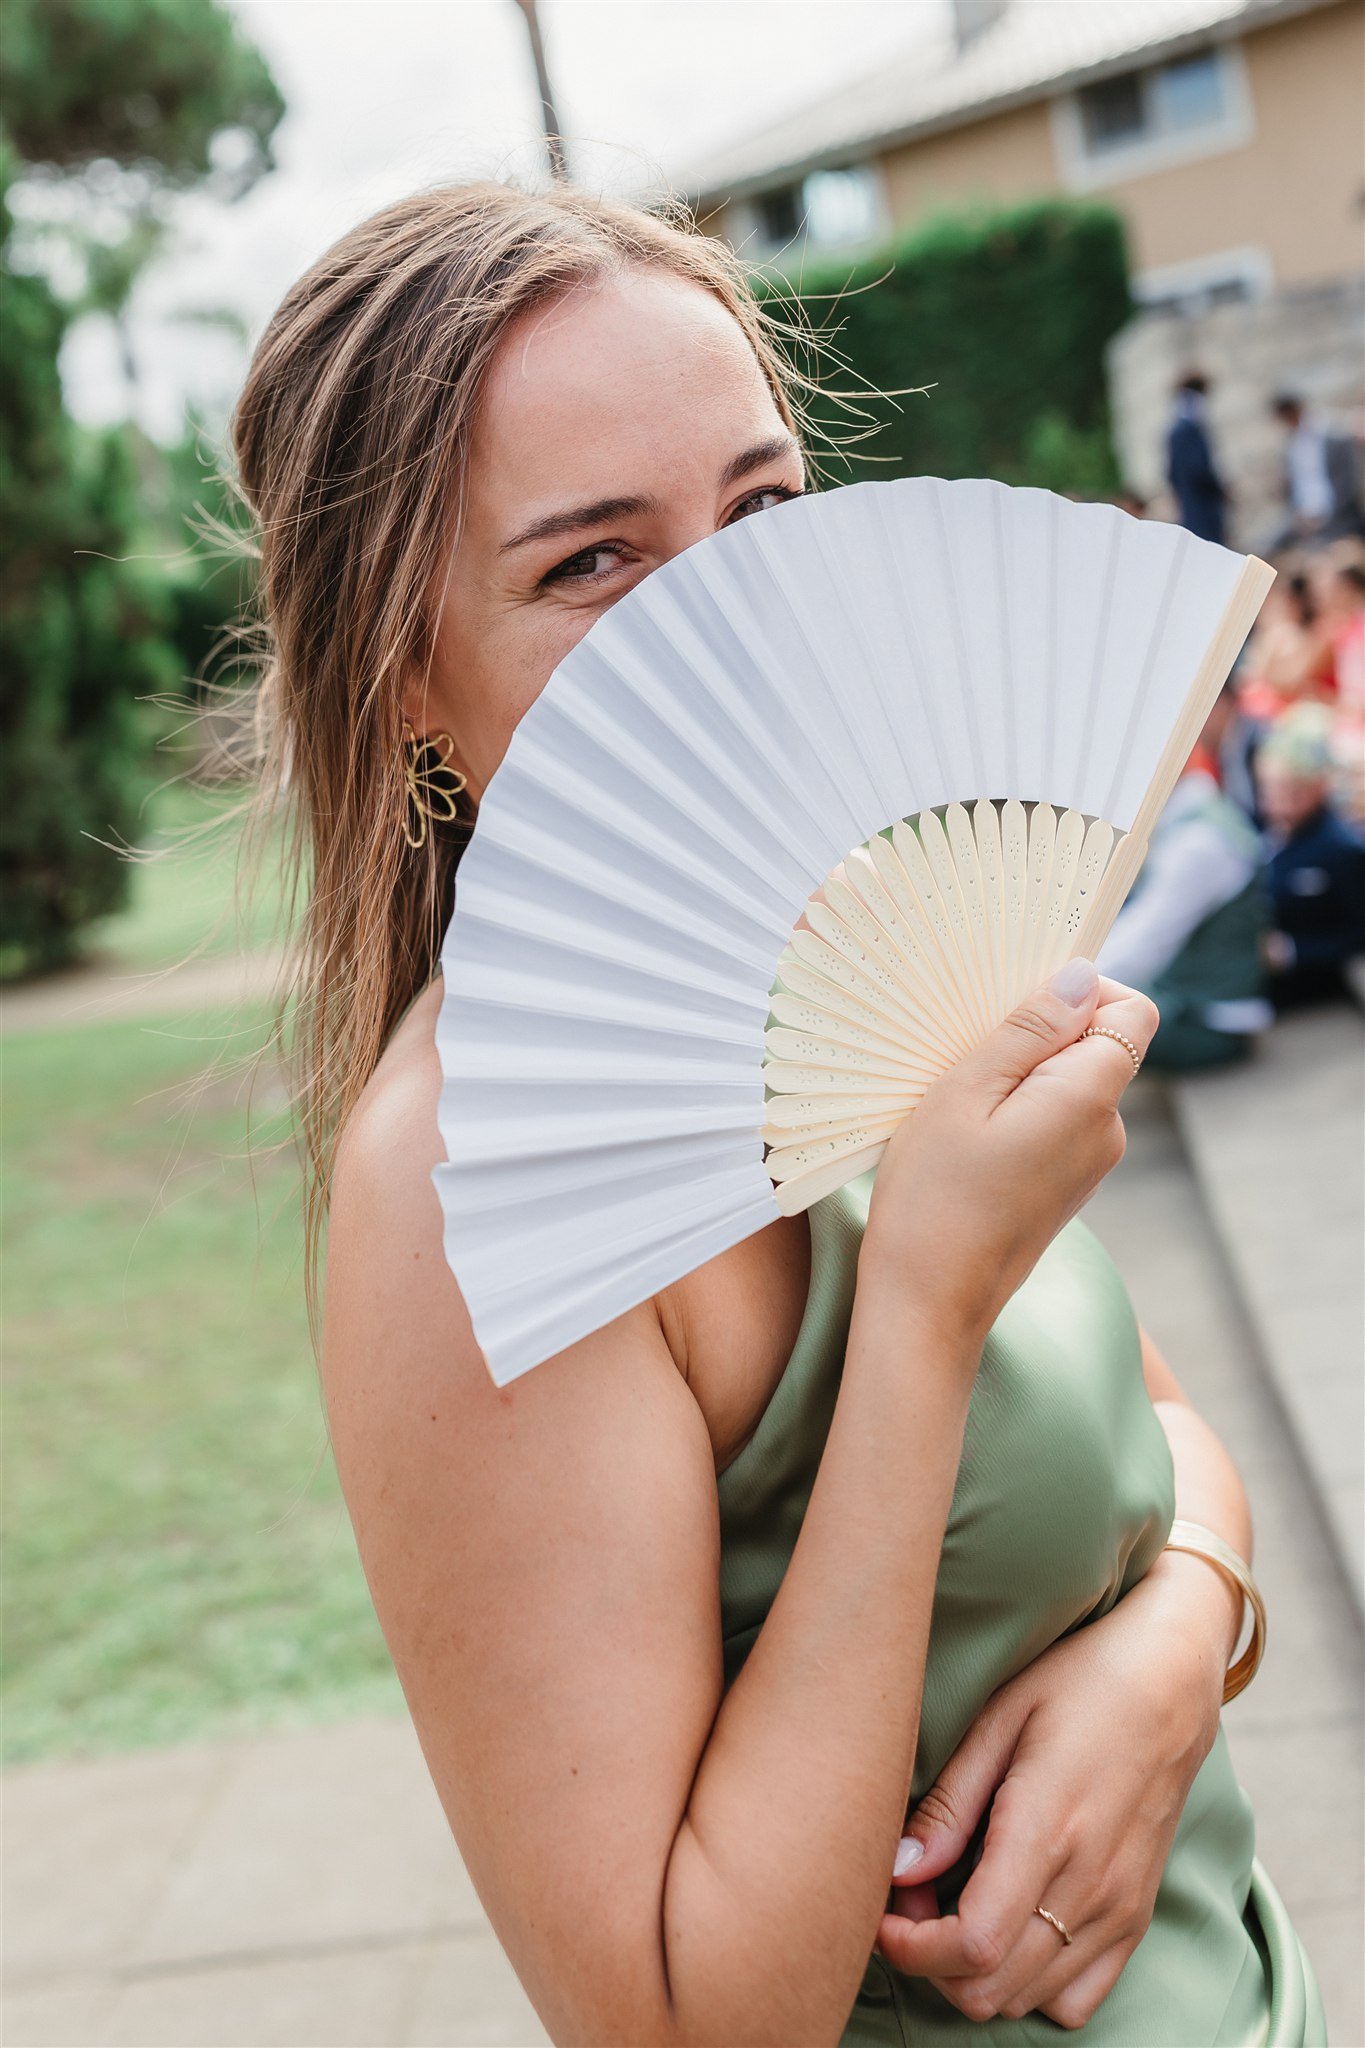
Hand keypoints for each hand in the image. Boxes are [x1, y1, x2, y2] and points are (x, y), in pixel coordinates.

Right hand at [861, 965, 1158, 1348]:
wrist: (928, 1303)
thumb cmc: (934, 1197)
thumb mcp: (966, 1092)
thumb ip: (1029, 1030)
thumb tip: (1081, 977)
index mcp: (1090, 1098)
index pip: (1131, 1010)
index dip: (1082, 991)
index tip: (1015, 1003)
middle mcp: (1107, 1131)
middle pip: (1100, 1045)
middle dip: (1041, 1033)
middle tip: (967, 1052)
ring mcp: (1091, 1164)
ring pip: (1072, 1084)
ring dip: (1022, 1075)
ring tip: (958, 1101)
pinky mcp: (1066, 1187)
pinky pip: (1056, 1122)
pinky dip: (1018, 1112)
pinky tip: (966, 1136)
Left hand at [873, 1569, 1223, 2026]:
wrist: (1173, 1680)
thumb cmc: (1078, 1682)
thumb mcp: (1000, 1719)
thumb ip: (949, 1805)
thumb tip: (897, 1871)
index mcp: (1048, 1829)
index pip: (972, 1945)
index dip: (911, 1948)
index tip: (880, 1913)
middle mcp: (1091, 1884)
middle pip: (992, 1990)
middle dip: (930, 1960)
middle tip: (910, 1898)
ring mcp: (1121, 1907)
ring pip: (1027, 2000)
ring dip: (973, 1972)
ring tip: (952, 1904)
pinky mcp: (1137, 1915)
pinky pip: (1077, 1999)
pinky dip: (1028, 1984)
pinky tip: (1008, 1926)